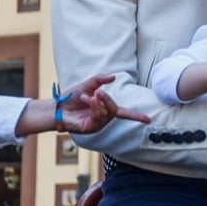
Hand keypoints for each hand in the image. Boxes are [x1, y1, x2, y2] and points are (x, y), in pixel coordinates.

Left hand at [17, 74, 150, 135]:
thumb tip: (113, 77)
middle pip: (114, 109)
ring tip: (87, 97)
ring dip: (97, 102)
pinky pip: (97, 117)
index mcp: (105, 109)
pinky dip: (93, 107)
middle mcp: (103, 118)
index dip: (137, 116)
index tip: (149, 120)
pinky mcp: (89, 128)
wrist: (57, 105)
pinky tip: (86, 100)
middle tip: (97, 92)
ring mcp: (96, 125)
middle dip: (108, 99)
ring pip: (106, 113)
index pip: (125, 113)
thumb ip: (100, 80)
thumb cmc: (71, 97)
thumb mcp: (87, 84)